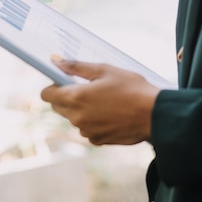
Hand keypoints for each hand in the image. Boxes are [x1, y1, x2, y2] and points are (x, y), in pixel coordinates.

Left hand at [40, 58, 160, 145]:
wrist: (154, 115)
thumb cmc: (132, 88)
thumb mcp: (105, 70)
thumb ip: (77, 67)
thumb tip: (56, 61)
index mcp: (76, 98)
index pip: (46, 95)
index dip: (53, 85)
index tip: (65, 80)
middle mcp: (77, 118)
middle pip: (58, 107)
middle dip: (66, 96)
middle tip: (88, 86)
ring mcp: (87, 131)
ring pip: (73, 118)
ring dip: (81, 109)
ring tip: (105, 99)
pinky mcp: (97, 140)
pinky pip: (87, 128)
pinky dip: (93, 120)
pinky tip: (111, 112)